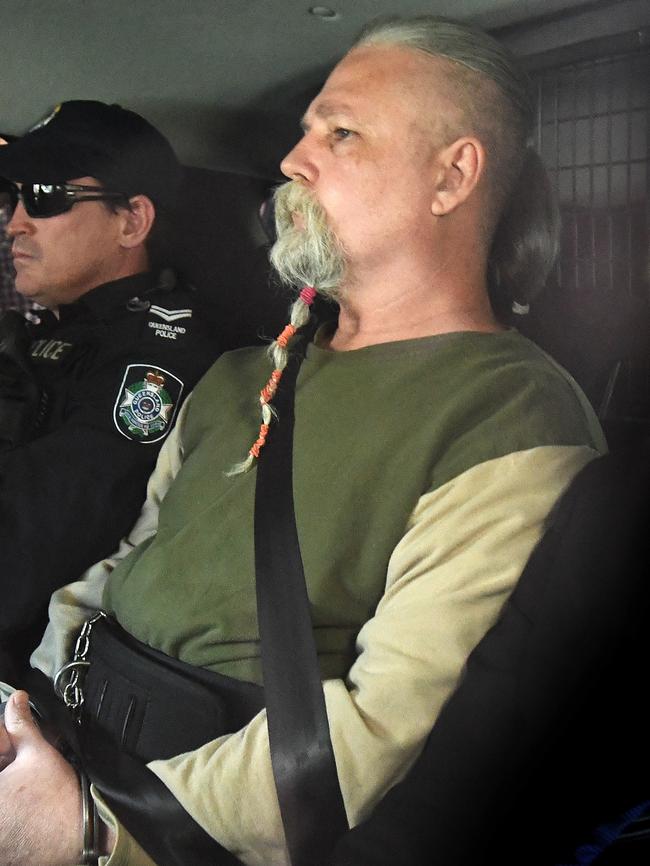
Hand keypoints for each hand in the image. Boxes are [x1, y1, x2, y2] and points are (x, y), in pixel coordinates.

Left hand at [0, 691, 82, 865]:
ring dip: (11, 781)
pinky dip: (13, 805)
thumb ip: (21, 725)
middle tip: (22, 755)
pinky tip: (28, 799)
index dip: (3, 742)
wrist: (84, 832)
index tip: (13, 739)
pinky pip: (8, 819)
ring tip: (28, 780)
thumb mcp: (38, 752)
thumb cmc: (60, 796)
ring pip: (4, 796)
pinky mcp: (7, 851)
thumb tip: (17, 700)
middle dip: (6, 759)